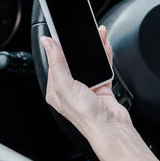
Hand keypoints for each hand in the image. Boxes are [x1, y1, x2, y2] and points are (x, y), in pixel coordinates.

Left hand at [41, 27, 132, 141]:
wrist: (111, 128)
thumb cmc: (86, 115)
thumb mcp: (65, 85)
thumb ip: (57, 62)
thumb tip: (48, 43)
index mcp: (56, 90)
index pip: (54, 63)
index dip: (58, 47)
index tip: (62, 33)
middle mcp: (70, 89)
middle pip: (73, 61)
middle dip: (79, 46)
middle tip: (83, 32)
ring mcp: (87, 88)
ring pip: (89, 63)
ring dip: (94, 50)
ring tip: (98, 35)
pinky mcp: (102, 88)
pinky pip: (103, 68)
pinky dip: (105, 57)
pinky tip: (106, 48)